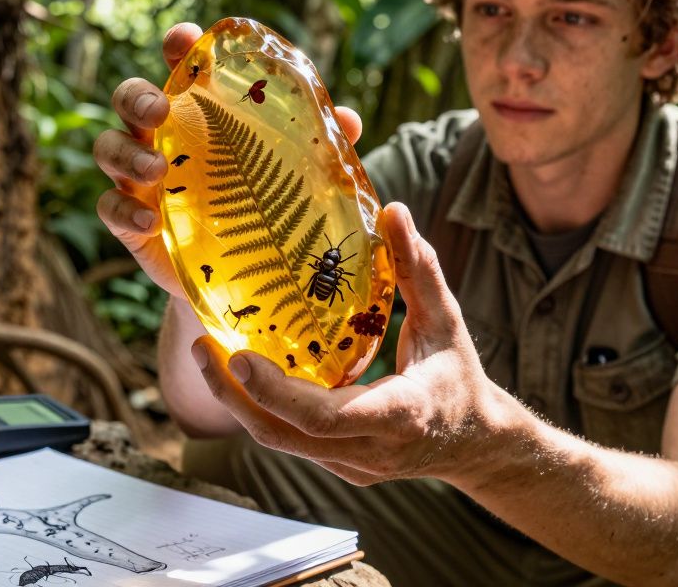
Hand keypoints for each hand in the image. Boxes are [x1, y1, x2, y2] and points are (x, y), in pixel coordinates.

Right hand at [95, 22, 364, 298]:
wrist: (245, 278)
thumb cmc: (266, 207)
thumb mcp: (293, 175)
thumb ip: (315, 144)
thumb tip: (346, 120)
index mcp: (200, 113)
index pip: (181, 67)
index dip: (178, 46)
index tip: (183, 38)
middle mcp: (162, 137)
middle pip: (129, 99)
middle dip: (137, 96)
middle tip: (160, 109)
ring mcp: (141, 179)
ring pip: (109, 148)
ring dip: (126, 152)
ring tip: (157, 169)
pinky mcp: (131, 223)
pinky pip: (110, 208)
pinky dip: (123, 210)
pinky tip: (148, 221)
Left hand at [190, 202, 501, 486]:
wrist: (475, 444)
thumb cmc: (459, 377)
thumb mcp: (445, 321)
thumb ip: (418, 269)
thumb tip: (394, 211)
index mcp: (399, 415)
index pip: (324, 416)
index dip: (275, 391)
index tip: (238, 356)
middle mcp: (369, 451)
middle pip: (283, 435)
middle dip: (233, 395)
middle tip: (201, 347)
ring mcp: (350, 465)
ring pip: (278, 443)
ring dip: (236, 403)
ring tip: (207, 355)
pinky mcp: (337, 466)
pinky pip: (288, 441)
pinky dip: (259, 409)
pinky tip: (240, 372)